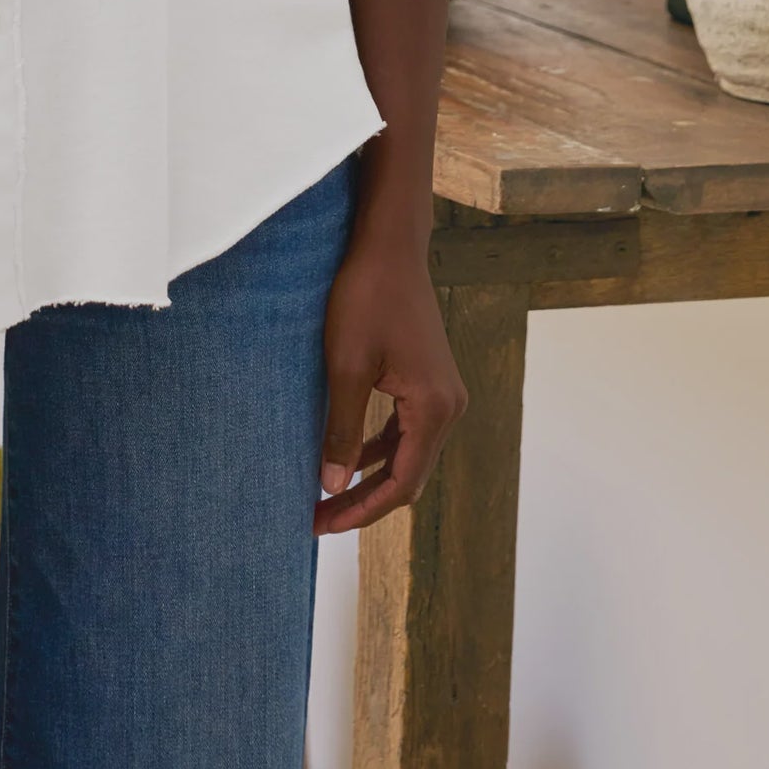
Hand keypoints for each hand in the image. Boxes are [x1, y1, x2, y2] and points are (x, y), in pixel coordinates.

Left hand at [314, 226, 465, 535]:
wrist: (389, 245)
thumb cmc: (366, 298)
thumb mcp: (346, 367)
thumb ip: (342, 430)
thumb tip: (332, 486)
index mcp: (435, 408)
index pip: (401, 483)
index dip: (361, 509)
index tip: (321, 523)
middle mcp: (450, 405)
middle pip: (409, 475)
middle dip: (364, 499)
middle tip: (318, 518)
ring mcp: (444, 392)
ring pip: (408, 453)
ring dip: (371, 475)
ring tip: (329, 495)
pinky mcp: (431, 379)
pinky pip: (408, 429)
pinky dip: (380, 448)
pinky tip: (350, 455)